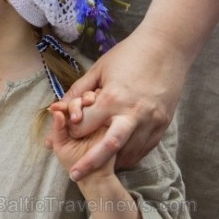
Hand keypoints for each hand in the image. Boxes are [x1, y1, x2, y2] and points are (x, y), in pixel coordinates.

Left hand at [55, 29, 185, 180]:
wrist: (165, 49)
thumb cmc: (127, 55)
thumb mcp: (98, 70)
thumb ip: (78, 91)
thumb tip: (57, 107)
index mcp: (112, 98)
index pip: (85, 125)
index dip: (72, 130)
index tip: (65, 134)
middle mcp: (131, 113)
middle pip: (107, 147)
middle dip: (89, 163)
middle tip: (74, 175)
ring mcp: (150, 121)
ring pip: (128, 152)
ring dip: (111, 161)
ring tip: (96, 167)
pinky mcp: (162, 125)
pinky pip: (144, 148)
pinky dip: (130, 155)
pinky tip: (118, 157)